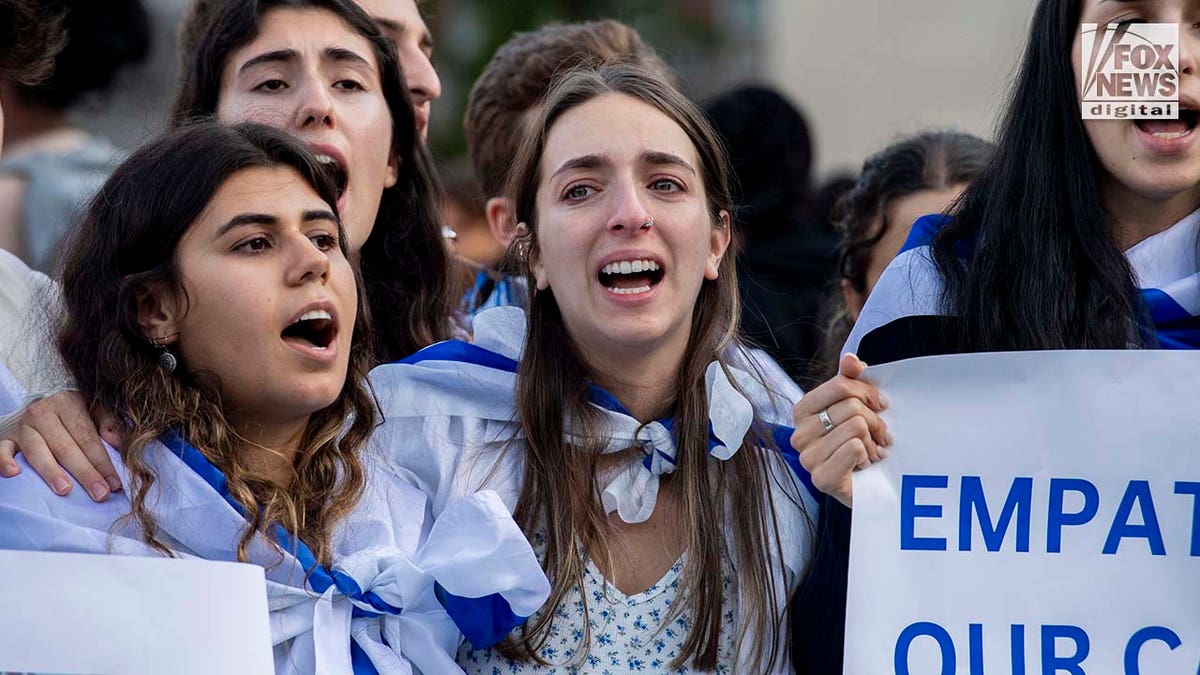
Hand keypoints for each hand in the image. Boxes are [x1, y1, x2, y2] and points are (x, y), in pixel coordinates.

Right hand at [0, 390, 123, 501]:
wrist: (38, 398)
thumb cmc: (71, 409)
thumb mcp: (93, 407)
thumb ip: (108, 422)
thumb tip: (119, 443)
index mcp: (67, 405)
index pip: (88, 438)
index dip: (102, 462)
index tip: (114, 484)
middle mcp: (43, 414)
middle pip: (66, 448)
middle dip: (85, 473)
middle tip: (99, 494)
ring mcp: (22, 426)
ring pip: (37, 452)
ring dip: (51, 472)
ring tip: (65, 489)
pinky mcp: (6, 437)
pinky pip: (2, 449)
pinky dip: (4, 461)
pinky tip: (14, 474)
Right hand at [792, 353, 890, 507]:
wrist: (867, 488)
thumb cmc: (859, 444)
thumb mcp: (857, 407)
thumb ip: (851, 380)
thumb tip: (850, 359)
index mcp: (803, 411)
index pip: (840, 385)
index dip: (867, 392)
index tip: (880, 405)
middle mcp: (799, 434)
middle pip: (851, 406)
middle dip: (875, 421)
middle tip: (879, 435)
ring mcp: (807, 458)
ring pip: (856, 427)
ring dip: (873, 442)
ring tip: (872, 452)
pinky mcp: (821, 479)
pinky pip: (855, 448)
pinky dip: (868, 456)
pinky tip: (866, 465)